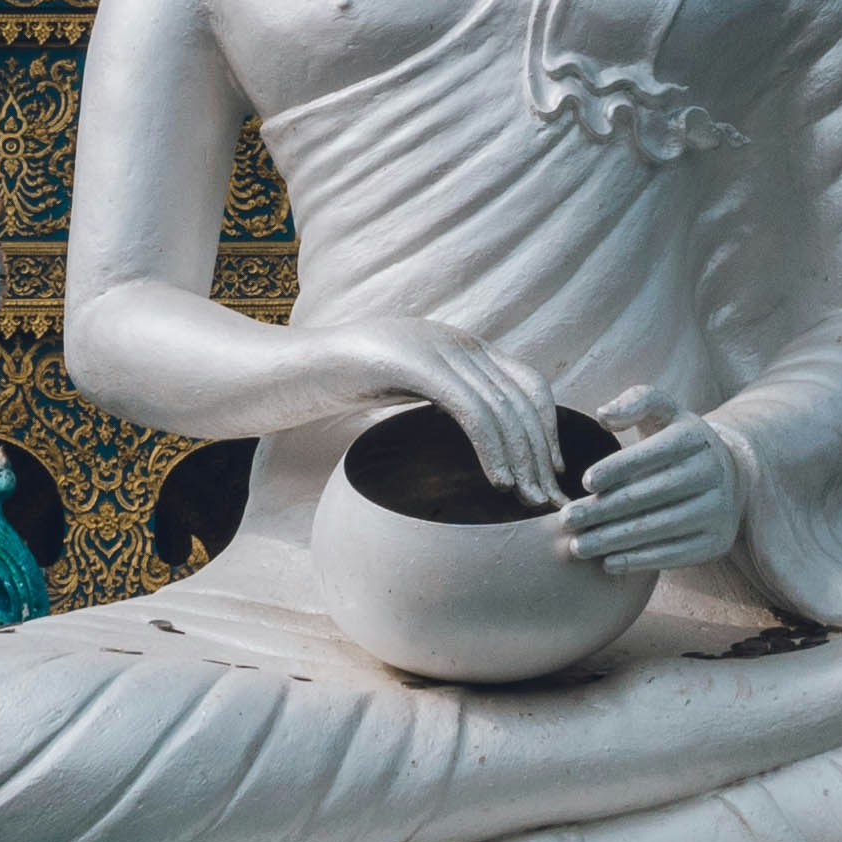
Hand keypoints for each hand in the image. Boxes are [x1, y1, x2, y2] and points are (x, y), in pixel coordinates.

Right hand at [323, 315, 567, 505]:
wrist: (288, 369)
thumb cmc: (338, 386)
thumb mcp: (402, 386)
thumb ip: (439, 398)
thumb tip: (475, 436)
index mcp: (459, 346)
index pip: (526, 382)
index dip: (548, 426)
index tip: (553, 469)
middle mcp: (456, 341)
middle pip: (521, 397)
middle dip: (541, 452)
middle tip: (549, 499)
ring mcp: (435, 348)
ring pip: (501, 407)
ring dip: (522, 458)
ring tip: (527, 500)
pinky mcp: (414, 364)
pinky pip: (469, 409)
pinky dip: (491, 448)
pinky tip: (498, 481)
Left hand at [560, 389, 742, 575]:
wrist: (728, 476)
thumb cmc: (675, 440)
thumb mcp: (661, 412)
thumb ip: (634, 403)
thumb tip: (604, 414)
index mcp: (695, 437)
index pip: (652, 453)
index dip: (617, 467)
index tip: (585, 482)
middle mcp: (713, 472)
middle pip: (651, 494)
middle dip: (603, 509)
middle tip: (567, 520)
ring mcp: (719, 510)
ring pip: (660, 527)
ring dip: (614, 540)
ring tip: (579, 546)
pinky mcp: (717, 541)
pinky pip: (675, 554)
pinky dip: (639, 561)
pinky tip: (608, 563)